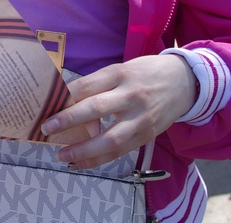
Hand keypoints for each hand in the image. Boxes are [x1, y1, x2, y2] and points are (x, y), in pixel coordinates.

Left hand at [41, 55, 195, 168]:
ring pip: (110, 139)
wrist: (185, 82)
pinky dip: (99, 160)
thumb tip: (66, 101)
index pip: (86, 86)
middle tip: (47, 129)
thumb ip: (97, 85)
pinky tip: (81, 162)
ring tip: (62, 156)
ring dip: (83, 150)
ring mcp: (140, 118)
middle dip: (68, 121)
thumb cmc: (145, 73)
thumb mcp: (121, 69)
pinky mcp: (147, 135)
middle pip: (96, 109)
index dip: (64, 97)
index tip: (45, 106)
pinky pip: (120, 152)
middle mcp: (130, 96)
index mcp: (120, 74)